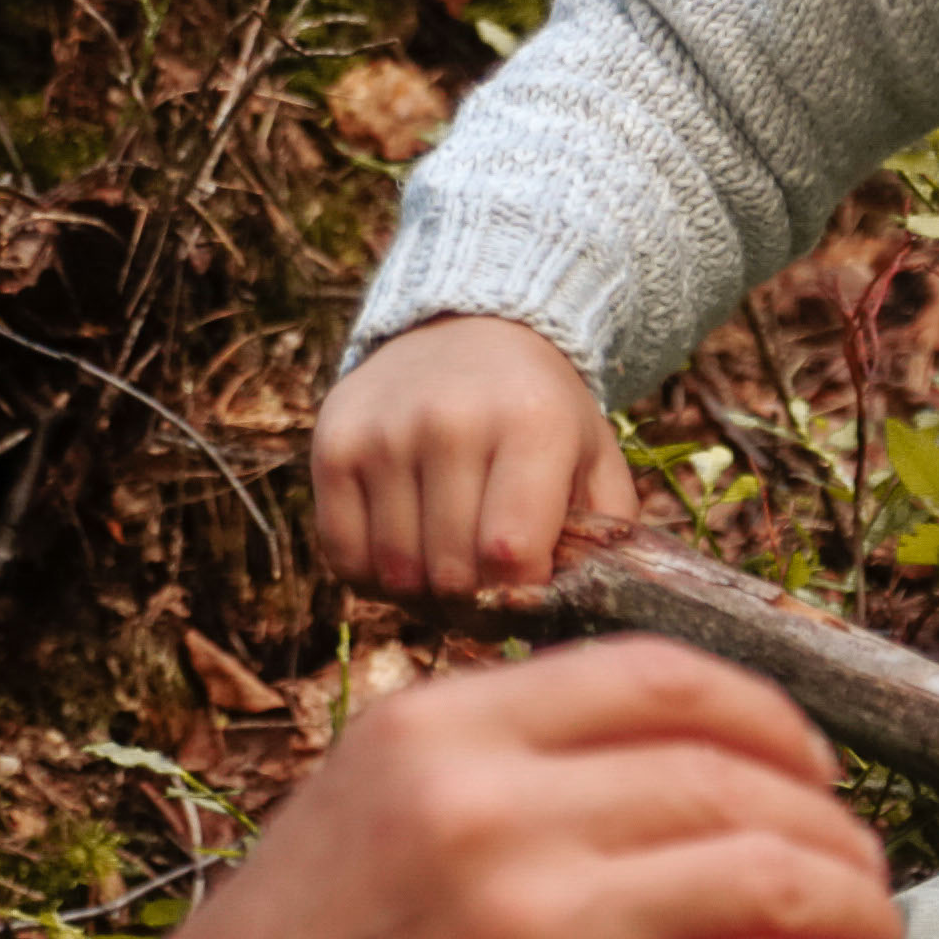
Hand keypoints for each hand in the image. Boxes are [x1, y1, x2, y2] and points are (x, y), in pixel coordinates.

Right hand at [99, 638, 909, 938]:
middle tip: (859, 876)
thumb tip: (652, 768)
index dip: (771, 723)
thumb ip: (492, 776)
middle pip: (737, 780)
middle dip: (829, 829)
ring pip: (771, 878)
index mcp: (439, 732)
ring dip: (854, 912)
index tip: (812, 768)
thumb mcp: (357, 818)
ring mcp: (538, 923)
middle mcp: (492, 807)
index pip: (662, 679)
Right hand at [313, 313, 635, 598]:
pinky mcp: (333, 445)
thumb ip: (604, 535)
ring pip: (397, 574)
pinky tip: (406, 554)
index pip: (511, 553)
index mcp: (531, 423)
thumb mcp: (594, 457)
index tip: (527, 593)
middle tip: (488, 595)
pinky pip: (345, 557)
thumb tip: (575, 610)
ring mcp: (383, 432)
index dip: (519, 597)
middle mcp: (450, 421)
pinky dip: (375, 579)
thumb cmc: (540, 412)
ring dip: (425, 596)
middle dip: (475, 604)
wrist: (468, 328)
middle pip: (452, 572)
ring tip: (450, 573)